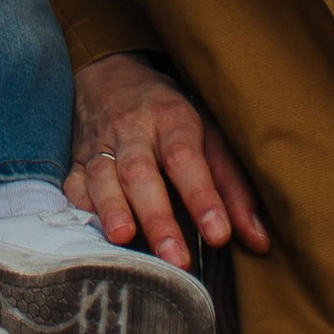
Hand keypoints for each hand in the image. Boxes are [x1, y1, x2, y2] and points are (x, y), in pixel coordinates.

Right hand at [68, 53, 268, 265]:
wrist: (111, 74)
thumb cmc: (170, 117)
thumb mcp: (208, 136)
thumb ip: (233, 188)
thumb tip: (259, 242)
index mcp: (172, 119)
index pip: (186, 157)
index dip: (202, 195)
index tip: (218, 234)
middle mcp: (133, 130)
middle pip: (141, 172)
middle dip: (157, 216)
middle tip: (177, 259)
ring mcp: (99, 144)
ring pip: (102, 177)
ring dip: (112, 210)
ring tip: (125, 240)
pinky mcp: (75, 160)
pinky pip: (74, 185)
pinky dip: (82, 209)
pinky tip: (93, 233)